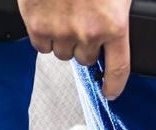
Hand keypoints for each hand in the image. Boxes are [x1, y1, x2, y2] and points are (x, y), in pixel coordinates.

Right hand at [18, 0, 132, 97]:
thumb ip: (117, 11)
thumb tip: (117, 25)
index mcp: (114, 24)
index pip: (119, 68)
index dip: (115, 85)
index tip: (110, 92)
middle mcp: (88, 33)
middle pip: (85, 60)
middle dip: (84, 46)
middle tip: (80, 25)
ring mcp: (60, 31)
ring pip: (62, 54)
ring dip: (63, 41)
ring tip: (63, 18)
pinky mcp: (37, 24)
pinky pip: (41, 45)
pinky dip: (43, 36)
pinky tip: (47, 19)